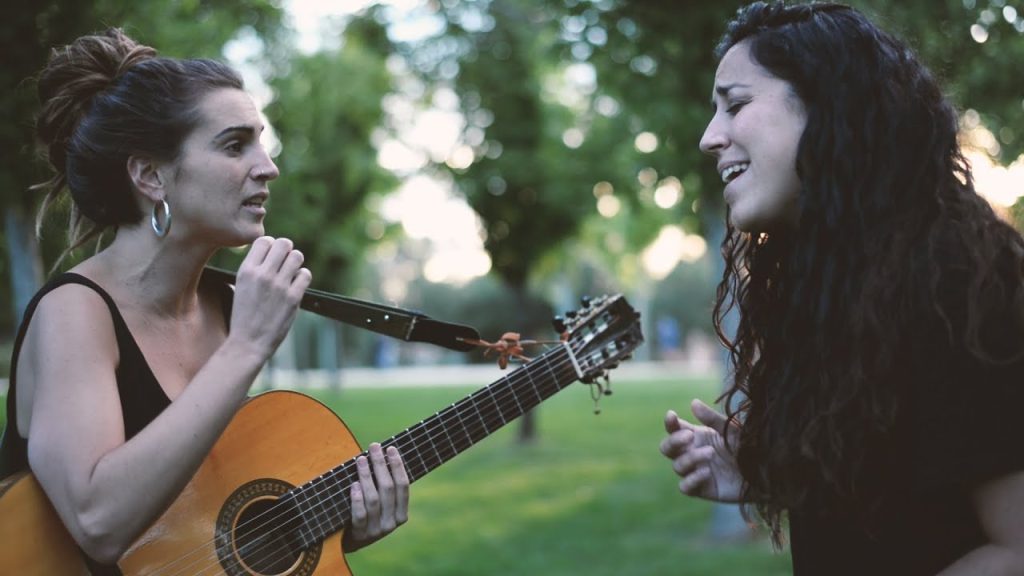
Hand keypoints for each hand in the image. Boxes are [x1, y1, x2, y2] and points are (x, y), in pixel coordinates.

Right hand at [228, 236, 310, 357]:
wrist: (248, 342)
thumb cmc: (243, 315)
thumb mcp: (240, 286)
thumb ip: (254, 269)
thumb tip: (269, 252)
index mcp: (246, 270)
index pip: (264, 240)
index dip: (270, 246)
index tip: (271, 257)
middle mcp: (263, 274)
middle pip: (284, 244)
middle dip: (285, 251)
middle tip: (283, 263)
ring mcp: (279, 286)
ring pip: (297, 256)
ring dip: (295, 262)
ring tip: (290, 273)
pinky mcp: (293, 298)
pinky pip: (305, 274)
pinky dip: (302, 277)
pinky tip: (295, 285)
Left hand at [344, 443, 409, 552]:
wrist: (346, 543)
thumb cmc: (364, 514)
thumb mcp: (379, 504)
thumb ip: (382, 486)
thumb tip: (382, 453)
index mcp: (401, 514)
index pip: (403, 486)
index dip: (397, 466)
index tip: (390, 448)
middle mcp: (391, 523)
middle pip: (388, 489)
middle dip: (381, 465)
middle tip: (374, 447)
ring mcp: (376, 531)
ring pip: (374, 499)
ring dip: (367, 476)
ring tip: (361, 460)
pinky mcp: (360, 536)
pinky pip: (360, 515)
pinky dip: (357, 498)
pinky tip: (354, 484)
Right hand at [659, 399, 742, 502]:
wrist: (766, 472)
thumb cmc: (749, 447)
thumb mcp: (731, 430)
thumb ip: (712, 419)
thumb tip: (693, 403)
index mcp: (697, 437)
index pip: (674, 429)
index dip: (669, 423)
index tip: (672, 415)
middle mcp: (693, 454)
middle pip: (667, 449)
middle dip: (673, 441)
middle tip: (689, 436)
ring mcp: (696, 472)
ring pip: (677, 466)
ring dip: (690, 458)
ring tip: (710, 453)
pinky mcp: (703, 489)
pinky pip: (685, 487)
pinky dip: (692, 479)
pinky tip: (707, 473)